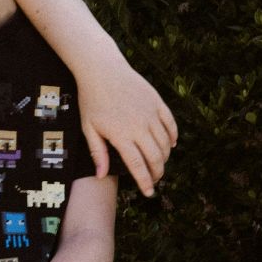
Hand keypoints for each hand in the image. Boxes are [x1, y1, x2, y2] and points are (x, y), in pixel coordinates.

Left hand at [78, 60, 176, 195]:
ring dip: (165, 157)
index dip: (145, 182)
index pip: (138, 166)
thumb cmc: (91, 99)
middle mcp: (139, 126)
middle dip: (158, 173)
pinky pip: (170, 124)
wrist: (102, 69)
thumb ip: (97, 152)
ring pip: (165, 143)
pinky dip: (173, 137)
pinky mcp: (157, 102)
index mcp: (121, 135)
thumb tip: (101, 176)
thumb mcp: (88, 127)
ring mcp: (150, 113)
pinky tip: (170, 145)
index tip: (149, 192)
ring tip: (159, 165)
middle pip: (155, 157)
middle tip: (154, 180)